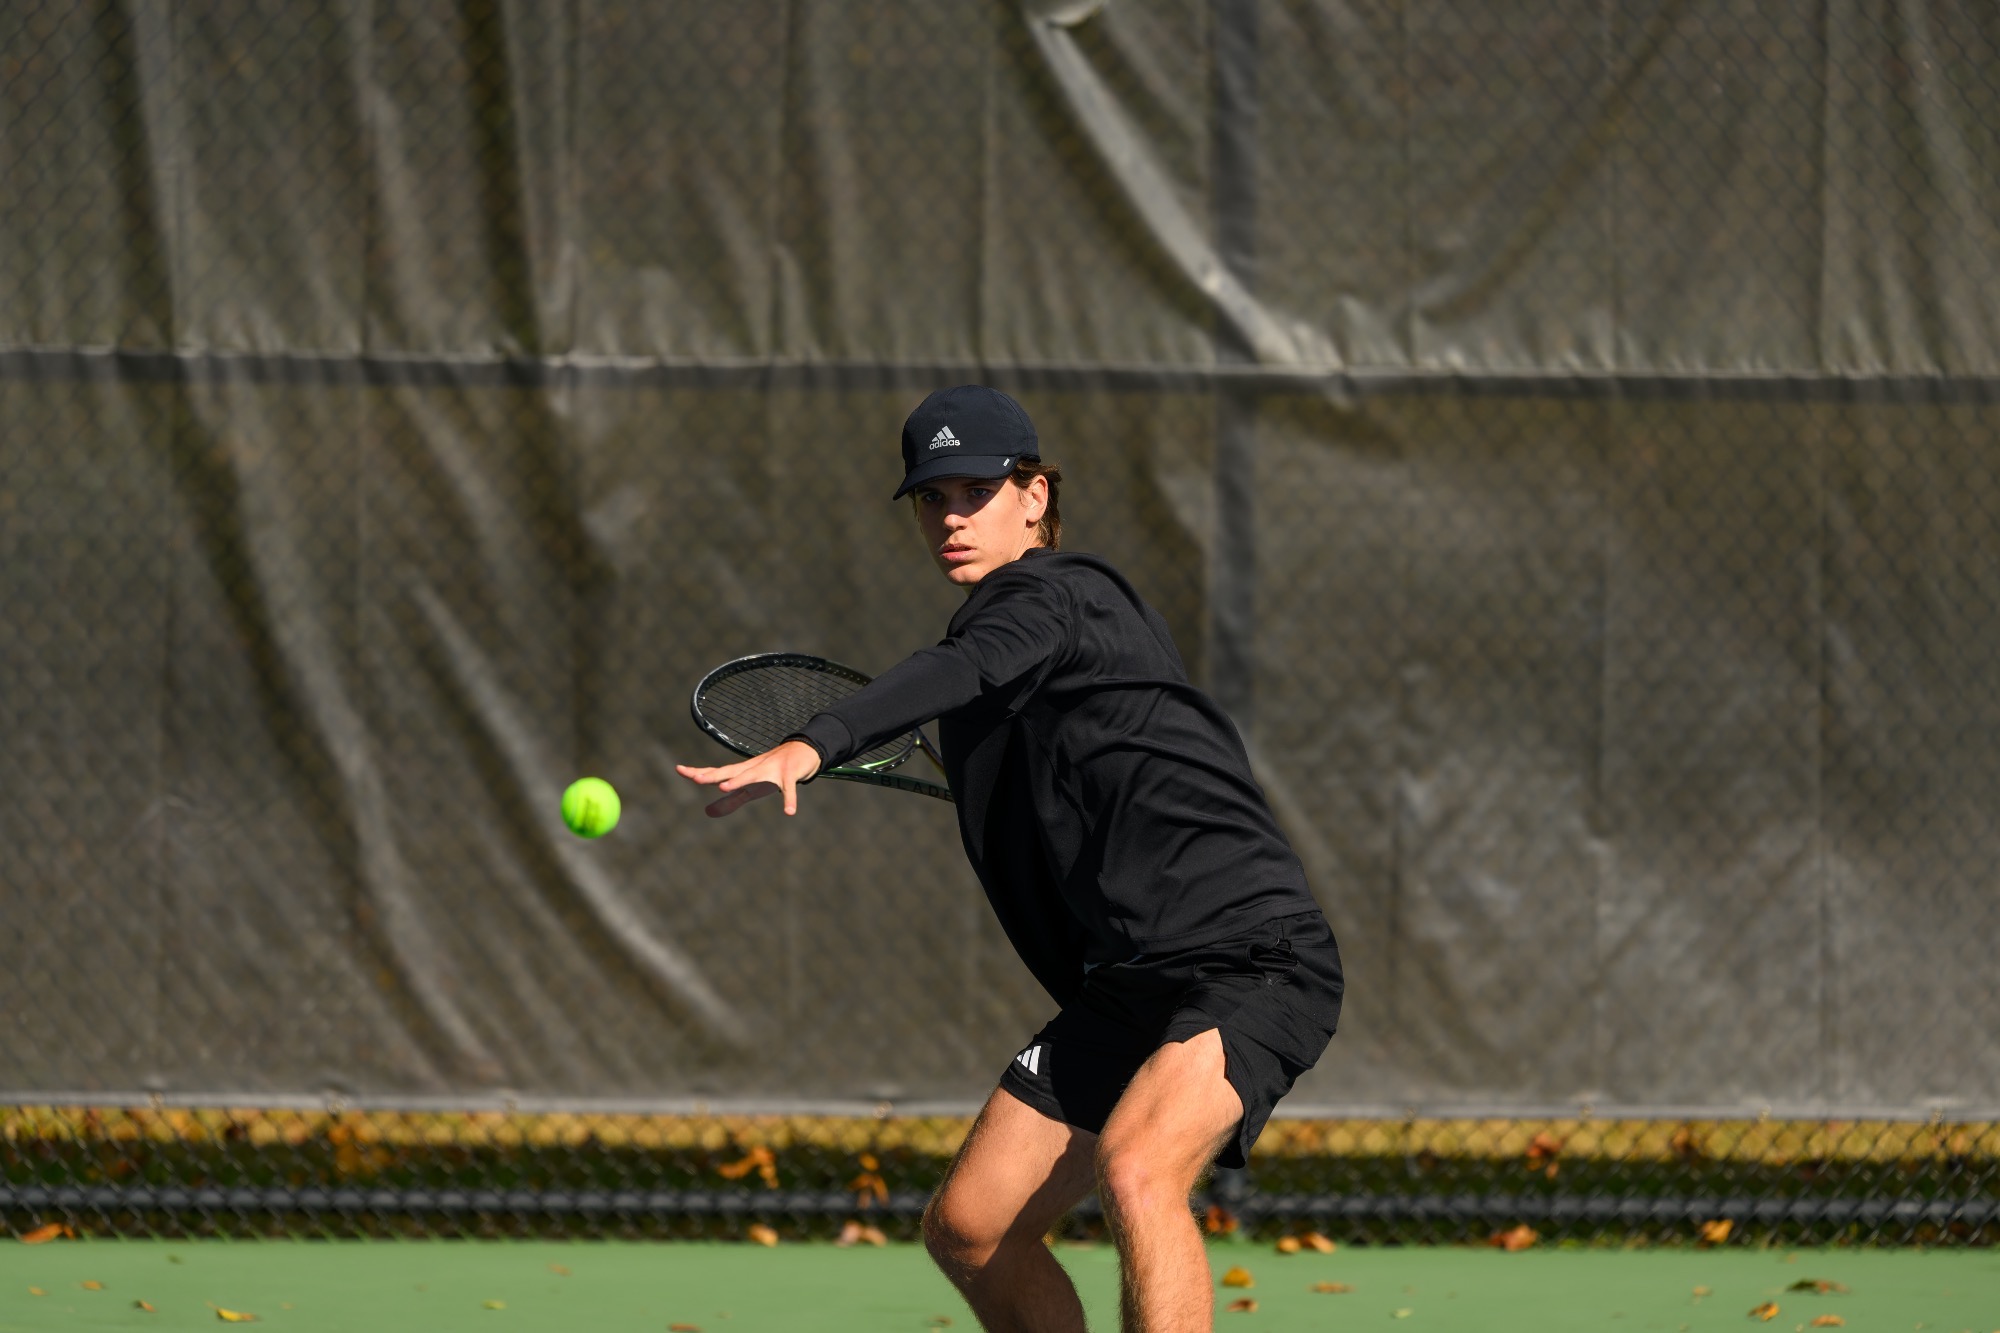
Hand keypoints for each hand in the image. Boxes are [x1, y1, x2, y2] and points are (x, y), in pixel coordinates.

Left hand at [675, 740, 822, 817]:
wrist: (802, 751)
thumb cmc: (772, 772)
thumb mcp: (750, 789)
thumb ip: (730, 802)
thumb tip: (709, 812)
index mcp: (742, 772)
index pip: (717, 772)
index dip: (699, 772)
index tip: (679, 769)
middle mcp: (753, 768)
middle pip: (729, 771)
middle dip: (713, 775)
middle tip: (696, 778)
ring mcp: (771, 770)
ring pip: (753, 775)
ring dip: (739, 781)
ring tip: (724, 788)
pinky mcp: (788, 774)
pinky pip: (789, 788)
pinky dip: (789, 799)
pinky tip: (789, 811)